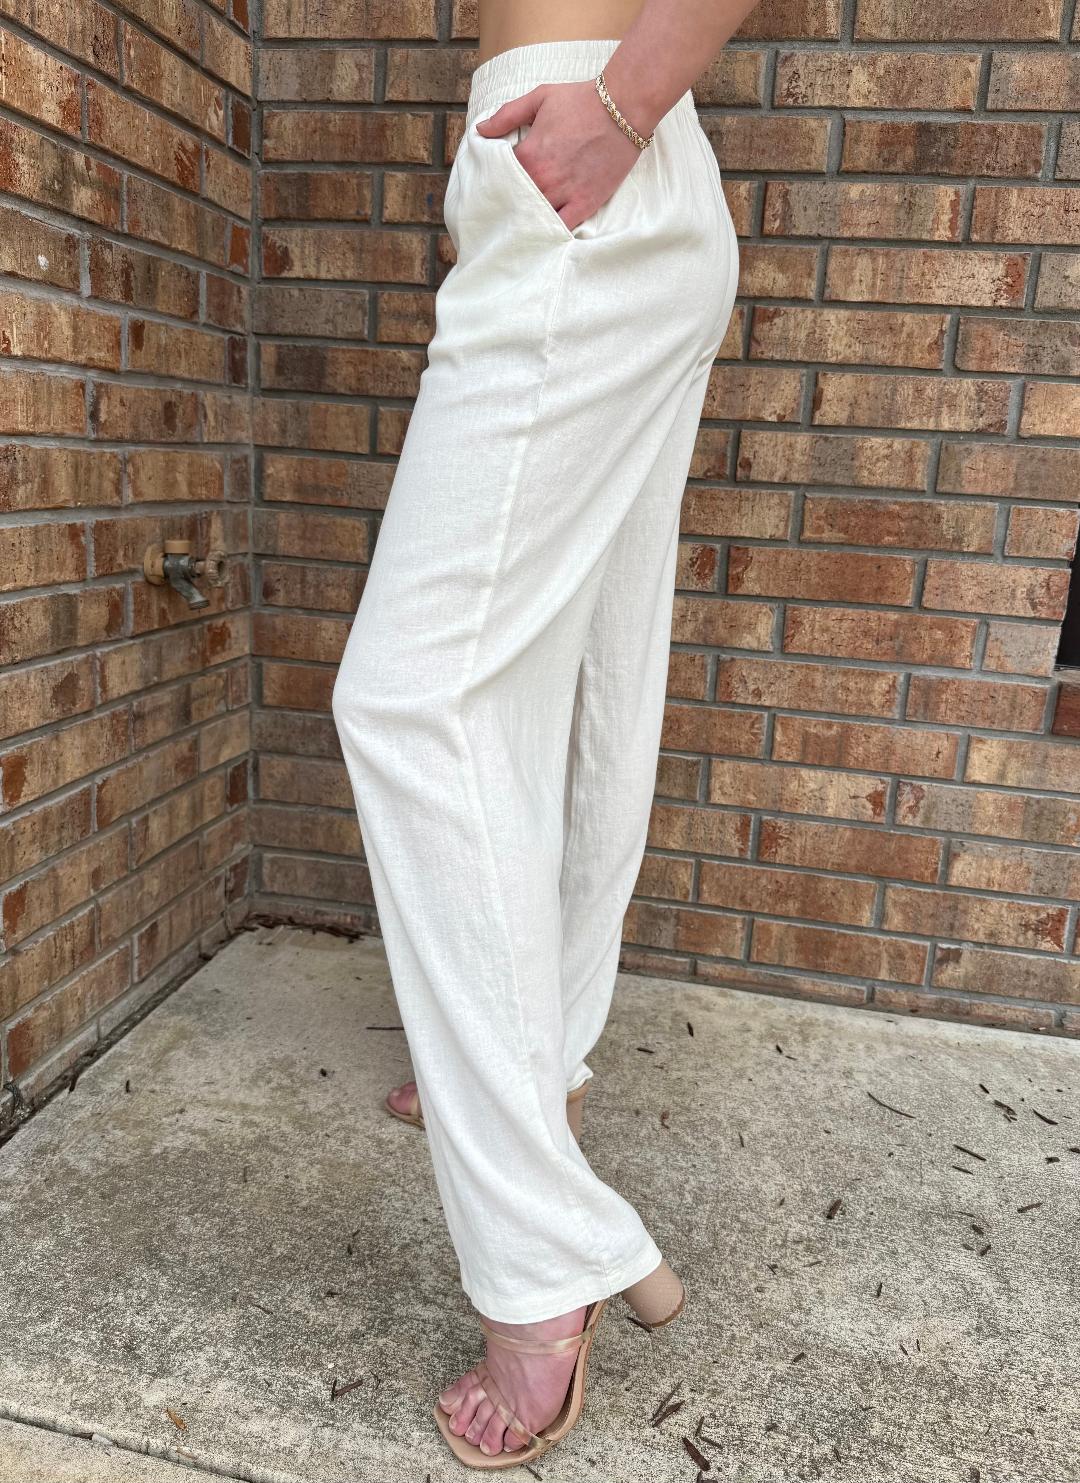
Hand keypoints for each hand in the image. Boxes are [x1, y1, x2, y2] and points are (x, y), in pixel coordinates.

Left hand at [475, 80, 644, 233]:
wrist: (623, 109)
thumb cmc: (581, 100)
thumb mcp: (539, 98)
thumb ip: (507, 115)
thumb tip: (481, 130)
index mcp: (528, 156)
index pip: (501, 177)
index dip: (499, 179)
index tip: (500, 179)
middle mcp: (543, 180)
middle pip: (516, 202)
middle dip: (510, 203)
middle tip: (508, 205)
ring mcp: (565, 194)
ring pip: (536, 218)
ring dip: (528, 219)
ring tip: (523, 220)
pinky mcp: (585, 204)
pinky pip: (562, 227)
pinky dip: (552, 230)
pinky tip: (545, 230)